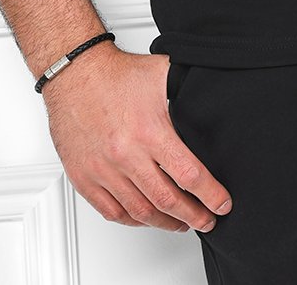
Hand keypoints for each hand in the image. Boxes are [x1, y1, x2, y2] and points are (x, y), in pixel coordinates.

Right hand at [41, 43, 232, 231]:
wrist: (74, 73)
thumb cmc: (115, 74)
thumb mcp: (161, 73)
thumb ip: (187, 86)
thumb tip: (213, 92)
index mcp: (149, 131)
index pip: (188, 174)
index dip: (211, 195)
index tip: (222, 204)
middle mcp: (126, 155)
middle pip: (167, 201)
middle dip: (194, 216)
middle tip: (208, 221)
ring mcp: (103, 170)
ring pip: (140, 212)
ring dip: (166, 223)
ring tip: (182, 222)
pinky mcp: (84, 178)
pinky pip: (112, 212)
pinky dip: (133, 221)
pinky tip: (146, 218)